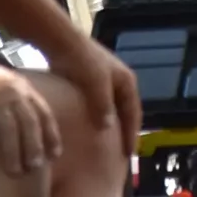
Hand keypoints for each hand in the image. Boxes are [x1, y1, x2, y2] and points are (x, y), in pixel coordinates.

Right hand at [0, 53, 63, 176]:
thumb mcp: (3, 83)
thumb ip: (17, 99)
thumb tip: (28, 125)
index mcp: (22, 87)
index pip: (44, 113)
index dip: (51, 135)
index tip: (55, 155)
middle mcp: (13, 92)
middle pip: (30, 124)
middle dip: (35, 148)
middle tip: (36, 168)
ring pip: (10, 133)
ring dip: (13, 155)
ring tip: (14, 173)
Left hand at [54, 35, 143, 163]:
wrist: (62, 42)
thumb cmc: (83, 62)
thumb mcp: (96, 84)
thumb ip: (103, 106)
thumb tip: (107, 127)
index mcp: (127, 82)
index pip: (134, 114)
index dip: (132, 134)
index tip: (130, 155)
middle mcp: (120, 82)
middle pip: (126, 112)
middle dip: (124, 132)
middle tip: (121, 154)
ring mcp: (106, 82)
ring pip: (112, 109)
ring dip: (111, 126)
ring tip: (107, 145)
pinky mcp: (91, 82)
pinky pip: (98, 106)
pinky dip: (98, 118)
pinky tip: (90, 129)